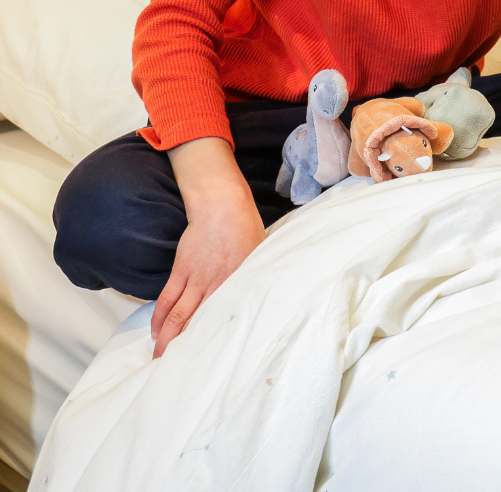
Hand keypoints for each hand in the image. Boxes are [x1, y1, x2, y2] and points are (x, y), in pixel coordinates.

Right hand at [152, 138, 265, 357]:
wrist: (222, 206)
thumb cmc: (245, 230)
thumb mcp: (260, 256)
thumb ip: (257, 280)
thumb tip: (265, 301)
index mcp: (240, 283)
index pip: (230, 319)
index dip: (221, 341)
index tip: (217, 362)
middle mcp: (217, 285)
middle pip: (200, 323)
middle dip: (191, 349)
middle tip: (182, 370)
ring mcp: (196, 278)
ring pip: (179, 316)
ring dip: (169, 339)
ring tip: (161, 360)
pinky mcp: (182, 270)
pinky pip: (167, 299)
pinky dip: (160, 318)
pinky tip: (157, 332)